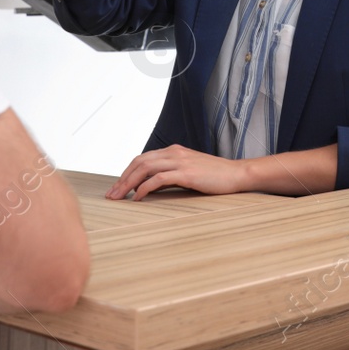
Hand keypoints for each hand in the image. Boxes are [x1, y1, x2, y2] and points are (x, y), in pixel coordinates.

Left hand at [106, 145, 247, 200]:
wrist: (236, 174)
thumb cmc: (214, 176)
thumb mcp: (189, 172)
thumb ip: (170, 175)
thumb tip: (149, 187)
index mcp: (173, 151)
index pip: (142, 159)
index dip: (127, 173)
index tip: (117, 187)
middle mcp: (174, 153)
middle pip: (139, 162)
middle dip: (122, 179)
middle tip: (112, 195)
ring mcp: (180, 161)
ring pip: (145, 168)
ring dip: (128, 183)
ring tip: (119, 197)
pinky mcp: (186, 173)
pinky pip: (158, 179)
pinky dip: (144, 188)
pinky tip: (138, 198)